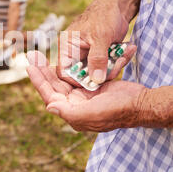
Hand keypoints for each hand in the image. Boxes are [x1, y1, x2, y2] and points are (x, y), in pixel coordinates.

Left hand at [27, 51, 146, 131]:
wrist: (142, 103)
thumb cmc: (119, 109)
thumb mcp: (94, 112)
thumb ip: (71, 112)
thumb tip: (50, 107)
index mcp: (74, 114)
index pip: (50, 96)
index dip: (39, 82)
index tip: (30, 67)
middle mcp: (76, 107)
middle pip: (55, 87)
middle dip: (44, 73)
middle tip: (34, 57)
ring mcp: (85, 97)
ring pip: (63, 81)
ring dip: (53, 70)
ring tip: (42, 58)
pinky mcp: (93, 89)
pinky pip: (76, 77)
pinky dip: (68, 69)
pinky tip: (60, 61)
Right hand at [58, 0, 132, 84]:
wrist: (118, 5)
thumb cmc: (104, 15)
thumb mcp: (101, 37)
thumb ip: (97, 59)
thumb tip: (96, 80)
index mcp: (67, 47)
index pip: (65, 72)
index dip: (78, 80)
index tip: (96, 81)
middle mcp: (75, 54)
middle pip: (84, 76)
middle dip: (104, 73)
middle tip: (119, 62)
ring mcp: (88, 56)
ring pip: (99, 73)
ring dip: (114, 66)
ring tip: (126, 51)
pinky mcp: (100, 57)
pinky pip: (107, 67)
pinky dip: (118, 61)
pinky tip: (128, 49)